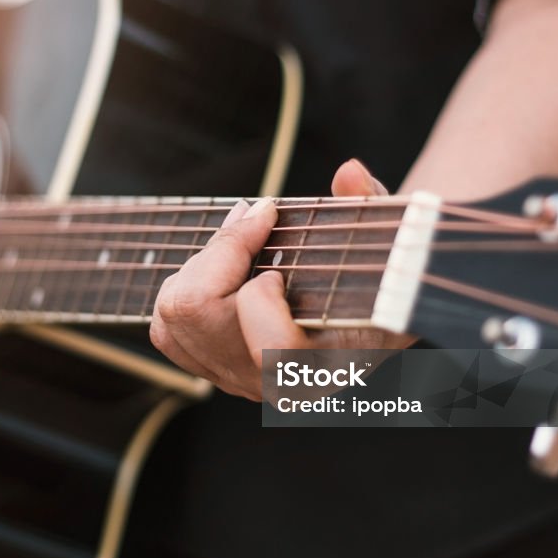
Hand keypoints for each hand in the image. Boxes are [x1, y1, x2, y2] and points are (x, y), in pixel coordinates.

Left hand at [150, 159, 412, 400]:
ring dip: (197, 266)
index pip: (266, 342)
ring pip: (172, 317)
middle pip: (196, 313)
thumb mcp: (391, 232)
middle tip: (253, 220)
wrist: (383, 304)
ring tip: (238, 241)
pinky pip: (167, 330)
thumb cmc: (386, 267)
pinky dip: (181, 288)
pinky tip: (220, 267)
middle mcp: (277, 384)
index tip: (278, 235)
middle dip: (216, 254)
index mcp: (326, 366)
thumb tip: (348, 172)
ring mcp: (240, 381)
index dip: (259, 287)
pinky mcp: (216, 370)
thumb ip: (370, 203)